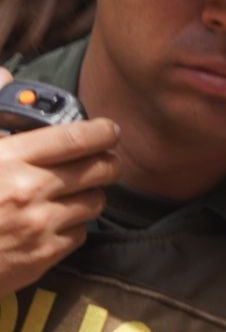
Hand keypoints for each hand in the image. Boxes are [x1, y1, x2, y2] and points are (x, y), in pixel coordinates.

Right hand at [0, 71, 119, 292]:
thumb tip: (4, 73)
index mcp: (7, 160)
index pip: (75, 138)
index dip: (101, 131)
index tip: (109, 129)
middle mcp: (29, 193)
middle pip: (99, 170)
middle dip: (106, 161)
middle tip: (103, 159)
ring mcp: (38, 228)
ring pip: (94, 203)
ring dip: (89, 194)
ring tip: (74, 190)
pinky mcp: (40, 258)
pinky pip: (78, 235)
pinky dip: (72, 226)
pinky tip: (55, 219)